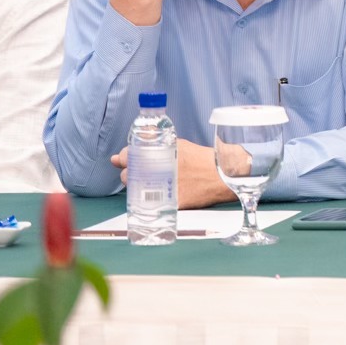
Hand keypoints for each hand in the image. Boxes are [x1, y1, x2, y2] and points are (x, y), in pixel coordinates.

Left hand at [109, 138, 233, 207]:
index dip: (123, 158)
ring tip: (151, 183)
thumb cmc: (201, 158)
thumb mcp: (178, 144)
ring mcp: (160, 189)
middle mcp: (156, 171)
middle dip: (131, 173)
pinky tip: (158, 195)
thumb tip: (136, 140)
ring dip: (138, 187)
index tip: (125, 159)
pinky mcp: (166, 204)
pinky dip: (150, 200)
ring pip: (135, 191)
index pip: (126, 156)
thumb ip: (156, 142)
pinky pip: (148, 204)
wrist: (221, 175)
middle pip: (127, 175)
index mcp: (158, 153)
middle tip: (143, 172)